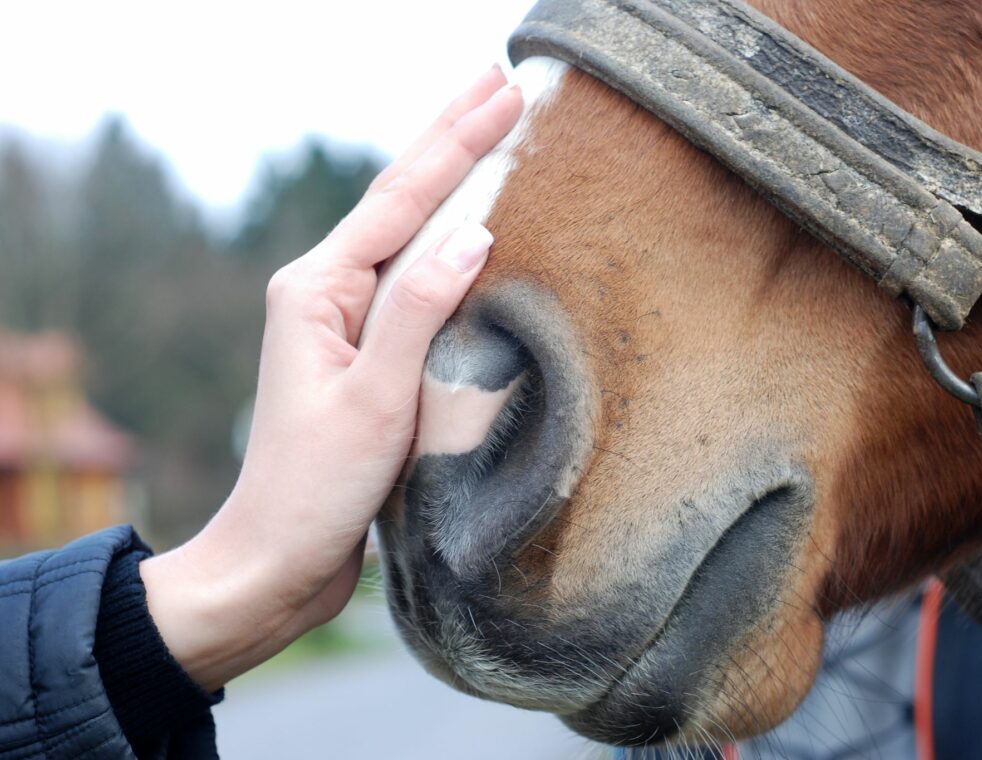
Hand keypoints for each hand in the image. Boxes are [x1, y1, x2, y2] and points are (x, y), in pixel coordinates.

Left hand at [138, 65, 523, 691]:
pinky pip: (414, 284)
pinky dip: (448, 245)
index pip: (401, 199)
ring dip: (451, 183)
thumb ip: (418, 311)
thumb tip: (473, 231)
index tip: (506, 93)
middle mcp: (327, 293)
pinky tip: (471, 229)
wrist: (277, 559)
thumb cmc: (315, 487)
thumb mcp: (374, 400)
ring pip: (408, 236)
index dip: (458, 142)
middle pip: (399, 199)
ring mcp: (344, 323)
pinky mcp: (364, 355)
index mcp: (318, 290)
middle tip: (499, 83)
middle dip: (451, 139)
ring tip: (489, 133)